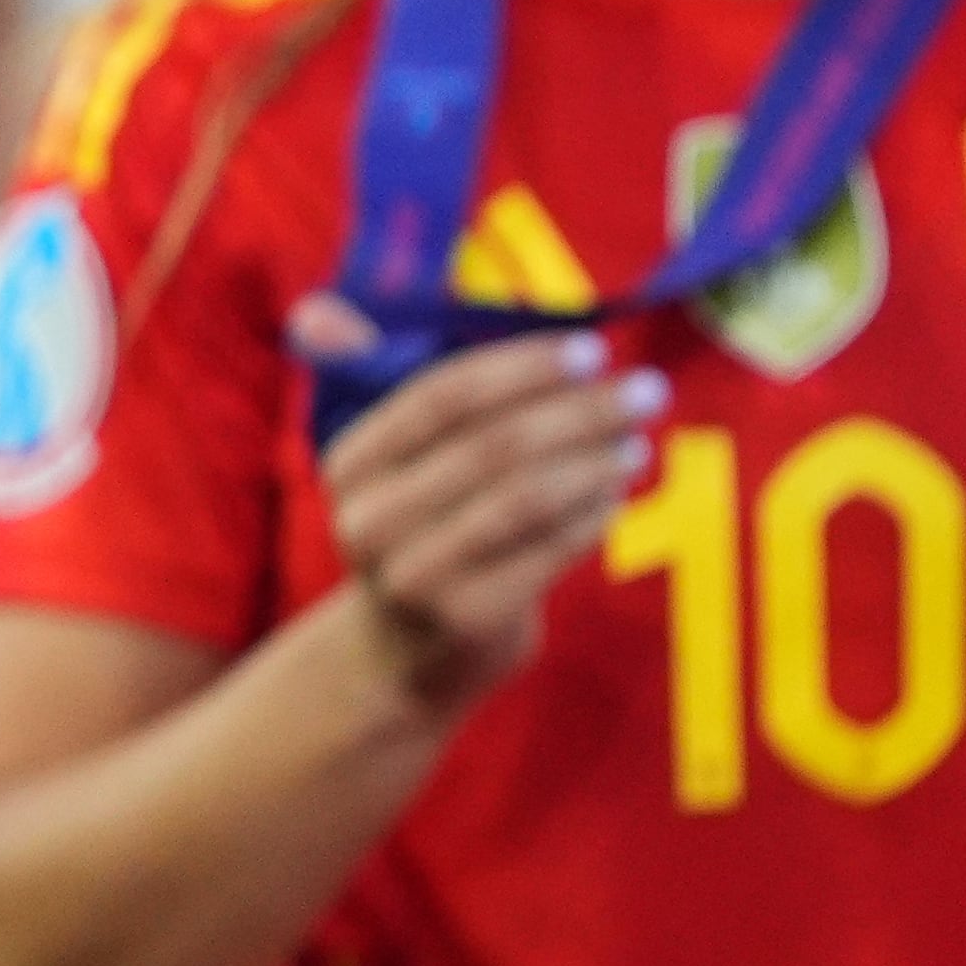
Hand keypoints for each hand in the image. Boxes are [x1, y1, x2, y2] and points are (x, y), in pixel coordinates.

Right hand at [296, 300, 663, 727]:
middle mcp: (369, 520)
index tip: (593, 350)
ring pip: (524, 499)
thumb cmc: (419, 530)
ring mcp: (414, 576)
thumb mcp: (389, 461)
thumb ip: (369, 377)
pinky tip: (616, 495)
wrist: (406, 656)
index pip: (440, 397)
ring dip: (594, 461)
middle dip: (580, 410)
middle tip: (646, 390)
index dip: (521, 368)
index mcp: (349, 463)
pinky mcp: (465, 621)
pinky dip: (591, 516)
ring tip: (637, 441)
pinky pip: (547, 552)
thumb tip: (319, 308)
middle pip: (492, 446)